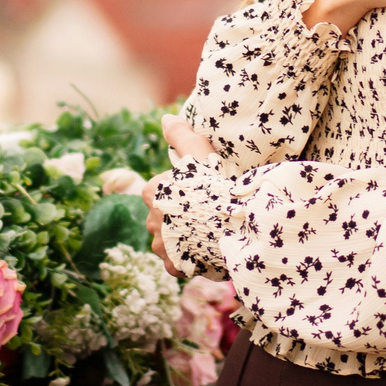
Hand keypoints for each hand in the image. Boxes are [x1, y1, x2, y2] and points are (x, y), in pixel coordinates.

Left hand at [146, 116, 212, 274]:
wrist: (234, 225)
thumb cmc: (215, 186)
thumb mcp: (198, 153)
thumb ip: (181, 135)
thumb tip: (165, 119)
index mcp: (151, 193)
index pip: (159, 190)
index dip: (180, 190)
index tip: (199, 192)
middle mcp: (150, 221)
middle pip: (163, 217)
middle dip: (179, 216)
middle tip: (205, 212)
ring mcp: (161, 247)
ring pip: (169, 241)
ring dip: (183, 238)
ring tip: (207, 232)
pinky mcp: (174, 266)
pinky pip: (178, 262)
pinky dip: (189, 258)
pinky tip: (205, 250)